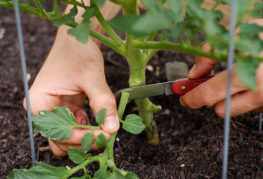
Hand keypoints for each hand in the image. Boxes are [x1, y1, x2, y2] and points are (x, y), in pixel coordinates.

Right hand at [23, 26, 118, 156]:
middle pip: (61, 140)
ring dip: (86, 136)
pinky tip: (96, 117)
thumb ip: (103, 103)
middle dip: (85, 139)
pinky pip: (75, 127)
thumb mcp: (92, 77)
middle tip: (108, 134)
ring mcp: (53, 110)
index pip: (60, 133)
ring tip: (104, 127)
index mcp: (39, 102)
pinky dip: (87, 127)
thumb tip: (112, 129)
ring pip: (68, 137)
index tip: (107, 135)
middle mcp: (42, 110)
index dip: (84, 137)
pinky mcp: (65, 109)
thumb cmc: (78, 53)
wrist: (77, 40)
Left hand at [179, 44, 262, 117]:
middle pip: (221, 109)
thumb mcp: (236, 33)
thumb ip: (210, 53)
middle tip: (211, 84)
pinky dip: (246, 96)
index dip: (192, 98)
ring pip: (236, 109)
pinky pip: (252, 107)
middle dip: (212, 98)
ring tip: (238, 77)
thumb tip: (194, 73)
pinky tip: (252, 81)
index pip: (209, 95)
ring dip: (231, 97)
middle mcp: (259, 92)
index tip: (184, 98)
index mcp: (246, 73)